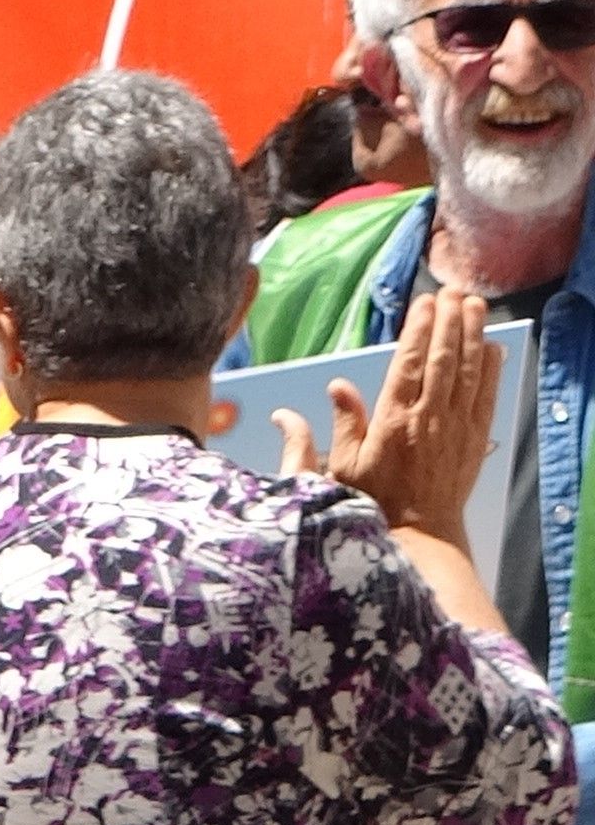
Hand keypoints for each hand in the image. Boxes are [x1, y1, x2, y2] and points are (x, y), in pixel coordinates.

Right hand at [275, 287, 495, 540]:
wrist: (419, 533)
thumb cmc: (372, 499)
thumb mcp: (340, 466)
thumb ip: (338, 424)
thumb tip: (332, 385)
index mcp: (392, 421)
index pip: (408, 364)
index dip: (418, 330)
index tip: (424, 304)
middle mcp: (428, 418)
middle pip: (442, 359)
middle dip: (449, 321)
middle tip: (452, 291)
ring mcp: (456, 427)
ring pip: (468, 371)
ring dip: (473, 335)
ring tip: (474, 305)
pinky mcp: (475, 439)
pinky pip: (486, 396)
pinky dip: (491, 369)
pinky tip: (491, 345)